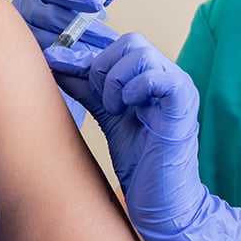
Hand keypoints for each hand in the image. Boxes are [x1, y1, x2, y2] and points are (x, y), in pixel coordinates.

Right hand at [12, 0, 122, 125]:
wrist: (34, 44)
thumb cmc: (59, 19)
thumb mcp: (77, 2)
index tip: (98, 3)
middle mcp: (24, 10)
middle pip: (55, 17)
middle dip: (86, 28)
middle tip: (110, 38)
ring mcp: (21, 34)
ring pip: (50, 40)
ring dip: (79, 48)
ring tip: (102, 54)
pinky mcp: (24, 57)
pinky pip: (46, 60)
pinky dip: (68, 63)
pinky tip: (86, 67)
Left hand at [45, 34, 240, 240]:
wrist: (161, 199)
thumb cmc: (140, 161)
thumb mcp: (106, 115)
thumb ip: (87, 88)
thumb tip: (57, 63)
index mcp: (153, 76)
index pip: (120, 45)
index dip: (88, 56)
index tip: (59, 66)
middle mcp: (169, 75)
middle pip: (131, 41)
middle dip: (103, 67)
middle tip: (101, 100)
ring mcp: (179, 87)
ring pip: (141, 53)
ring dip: (115, 80)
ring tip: (114, 110)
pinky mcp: (183, 103)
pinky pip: (156, 77)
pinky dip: (133, 89)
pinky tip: (127, 110)